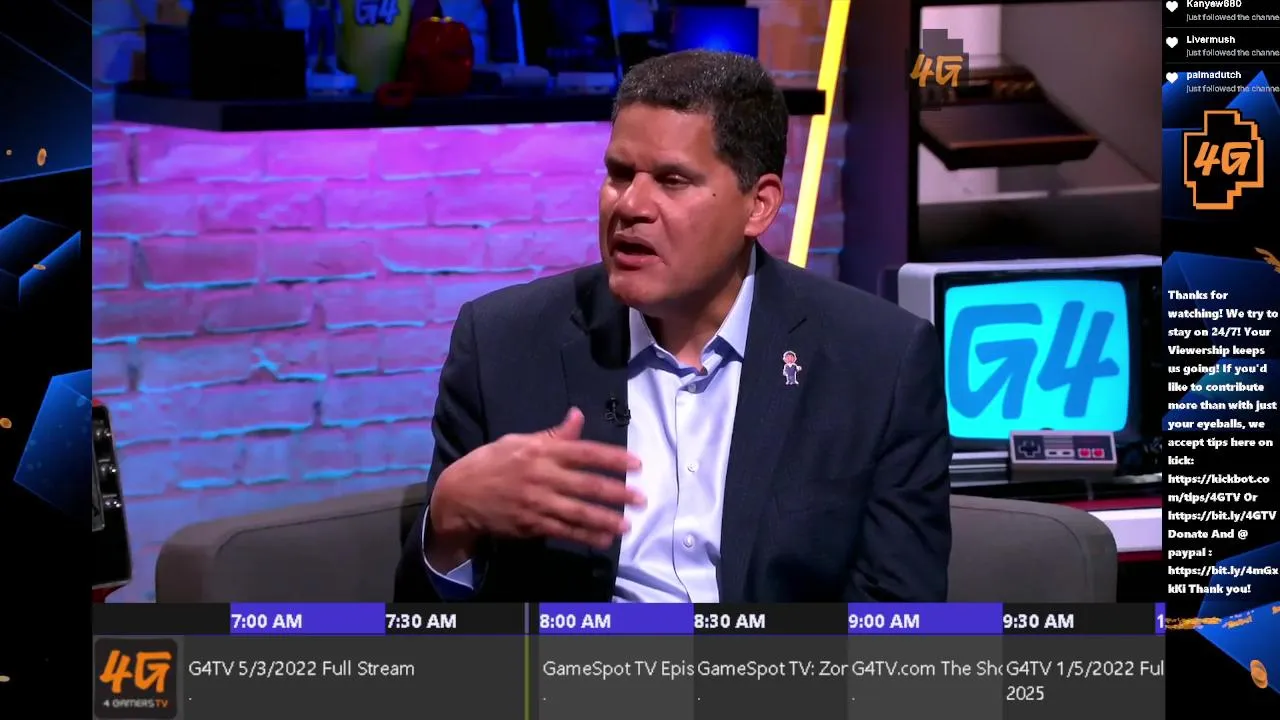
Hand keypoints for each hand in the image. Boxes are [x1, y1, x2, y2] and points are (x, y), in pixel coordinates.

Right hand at [430, 408, 644, 553]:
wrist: (459, 496)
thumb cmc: (491, 463)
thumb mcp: (517, 441)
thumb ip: (552, 435)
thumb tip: (578, 416)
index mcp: (541, 452)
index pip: (586, 453)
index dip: (614, 459)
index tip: (636, 465)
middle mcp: (542, 477)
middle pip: (588, 485)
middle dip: (618, 493)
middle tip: (641, 499)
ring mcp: (538, 503)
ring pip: (579, 512)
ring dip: (606, 519)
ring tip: (628, 524)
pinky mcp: (532, 524)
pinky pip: (564, 531)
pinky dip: (585, 536)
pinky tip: (603, 539)